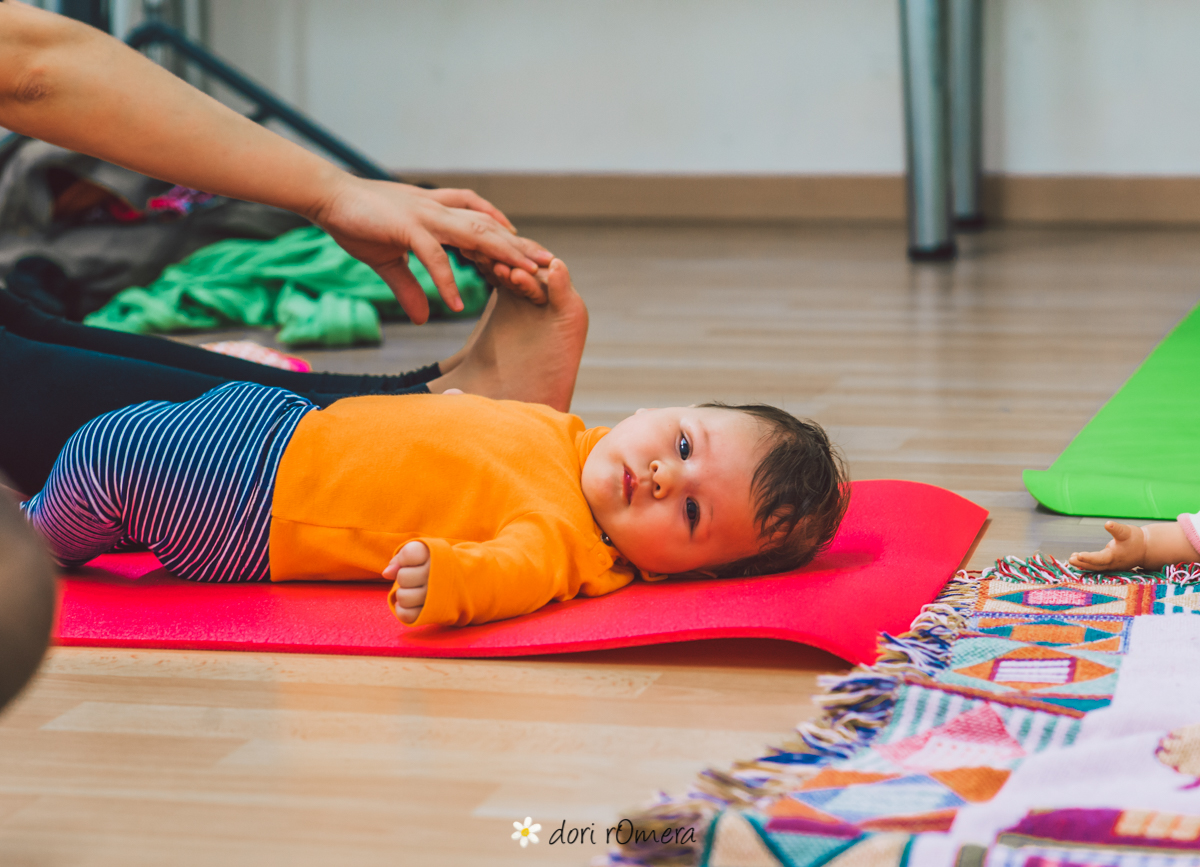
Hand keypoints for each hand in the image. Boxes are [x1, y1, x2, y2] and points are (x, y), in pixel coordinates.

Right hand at [312, 177, 553, 323]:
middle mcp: (438, 210)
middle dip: (519, 245)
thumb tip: (422, 319)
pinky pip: (434, 257)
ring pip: (474, 234)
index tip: (530, 255)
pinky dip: (446, 282)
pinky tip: (456, 305)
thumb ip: (409, 289)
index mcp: (438, 212)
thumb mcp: (387, 262)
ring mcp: (425, 216)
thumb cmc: (357, 222)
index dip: (507, 237)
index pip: (482, 222)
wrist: (325, 198)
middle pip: (489, 226)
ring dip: (501, 255)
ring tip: (524, 276)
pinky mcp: (406, 228)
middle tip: (548, 264)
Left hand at [383, 540, 429, 623]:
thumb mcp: (423, 552)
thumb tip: (386, 573)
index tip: (417, 561)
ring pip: (402, 597)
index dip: (405, 559)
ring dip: (403, 594)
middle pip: (402, 577)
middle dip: (404, 577)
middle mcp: (437, 575)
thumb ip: (401, 558)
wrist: (464, 581)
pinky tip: (409, 604)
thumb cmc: (435, 564)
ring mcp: (435, 596)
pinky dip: (402, 610)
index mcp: (436, 555)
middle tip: (415, 578)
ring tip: (413, 591)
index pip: (408, 554)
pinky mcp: (431, 613)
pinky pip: (406, 615)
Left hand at [1069, 521, 1145, 571]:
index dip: (1089, 558)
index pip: (1099, 558)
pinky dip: (1087, 565)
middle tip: (1070, 559)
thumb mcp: (1126, 531)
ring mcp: (1111, 567)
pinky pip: (1097, 567)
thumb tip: (1108, 524)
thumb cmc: (1135, 538)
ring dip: (1083, 564)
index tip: (1079, 555)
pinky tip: (1078, 561)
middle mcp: (1112, 564)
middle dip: (1082, 563)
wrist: (1146, 549)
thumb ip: (1116, 529)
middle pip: (1094, 565)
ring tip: (1071, 558)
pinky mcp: (1111, 566)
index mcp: (1115, 556)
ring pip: (1095, 567)